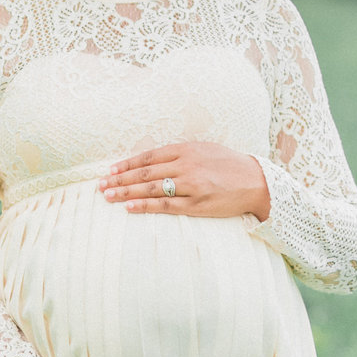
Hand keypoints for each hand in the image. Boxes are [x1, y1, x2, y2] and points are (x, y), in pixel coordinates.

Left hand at [99, 141, 270, 219]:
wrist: (257, 181)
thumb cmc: (228, 165)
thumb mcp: (203, 150)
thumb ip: (179, 154)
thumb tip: (152, 161)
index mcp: (186, 150)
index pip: (148, 157)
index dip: (126, 164)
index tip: (109, 170)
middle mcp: (186, 165)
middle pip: (145, 172)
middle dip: (120, 179)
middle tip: (100, 185)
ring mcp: (191, 186)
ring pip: (151, 188)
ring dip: (126, 192)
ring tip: (108, 196)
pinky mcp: (197, 204)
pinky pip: (166, 205)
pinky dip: (146, 205)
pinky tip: (130, 207)